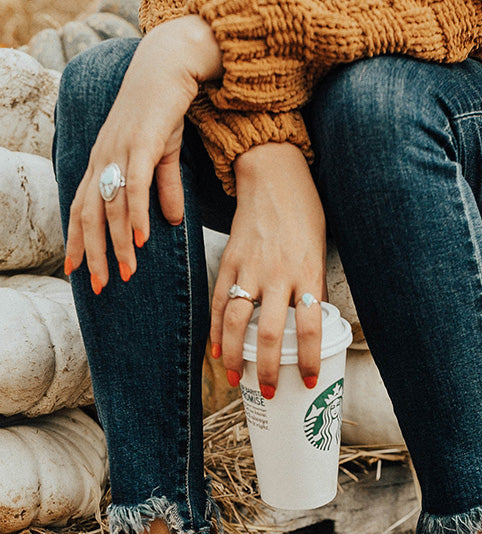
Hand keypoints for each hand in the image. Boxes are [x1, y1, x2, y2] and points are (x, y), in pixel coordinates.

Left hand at [65, 15, 222, 291]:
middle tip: (100, 287)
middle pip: (90, 216)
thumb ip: (165, 190)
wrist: (168, 66)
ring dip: (118, 244)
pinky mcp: (139, 144)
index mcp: (101, 163)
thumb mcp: (163, 157)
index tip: (76, 272)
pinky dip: (135, 216)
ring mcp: (117, 152)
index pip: (80, 209)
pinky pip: (133, 187)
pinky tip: (140, 240)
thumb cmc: (162, 110)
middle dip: (93, 254)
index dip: (76, 241)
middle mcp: (102, 159)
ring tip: (127, 273)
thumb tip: (172, 223)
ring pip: (112, 208)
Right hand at [211, 142, 326, 395]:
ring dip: (236, 355)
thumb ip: (312, 287)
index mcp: (307, 272)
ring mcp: (250, 267)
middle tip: (271, 392)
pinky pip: (220, 301)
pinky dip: (217, 329)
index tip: (310, 382)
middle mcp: (278, 273)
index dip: (310, 359)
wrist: (274, 173)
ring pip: (238, 321)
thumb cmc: (304, 212)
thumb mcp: (318, 251)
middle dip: (270, 368)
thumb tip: (310, 325)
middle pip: (271, 332)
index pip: (311, 325)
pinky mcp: (230, 260)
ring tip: (237, 378)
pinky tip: (218, 349)